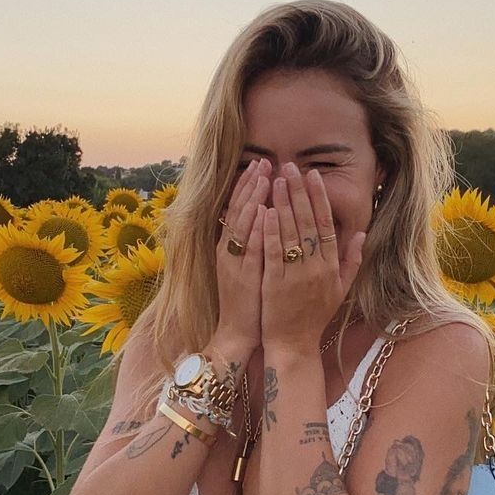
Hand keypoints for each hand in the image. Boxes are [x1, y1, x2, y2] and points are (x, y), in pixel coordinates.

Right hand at [214, 157, 267, 353]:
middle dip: (251, 184)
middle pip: (239, 209)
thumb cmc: (248, 302)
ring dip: (253, 198)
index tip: (261, 164)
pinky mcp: (243, 276)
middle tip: (263, 160)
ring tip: (263, 175)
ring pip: (243, 223)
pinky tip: (262, 210)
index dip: (249, 186)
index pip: (240, 209)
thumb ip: (253, 243)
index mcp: (232, 247)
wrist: (237, 333)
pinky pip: (250, 248)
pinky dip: (255, 228)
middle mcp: (230, 250)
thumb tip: (262, 218)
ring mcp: (235, 262)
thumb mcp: (247, 268)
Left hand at [261, 164, 365, 352]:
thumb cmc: (314, 317)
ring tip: (276, 179)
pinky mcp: (275, 283)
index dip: (319, 198)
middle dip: (298, 192)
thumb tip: (361, 234)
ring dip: (283, 203)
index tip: (312, 176)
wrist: (294, 345)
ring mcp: (295, 275)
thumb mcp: (340, 290)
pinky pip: (273, 252)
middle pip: (308, 222)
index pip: (325, 224)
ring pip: (290, 233)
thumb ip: (352, 261)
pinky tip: (266, 210)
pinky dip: (270, 231)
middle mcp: (315, 268)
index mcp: (330, 266)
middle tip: (289, 167)